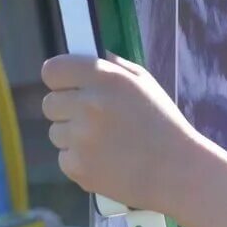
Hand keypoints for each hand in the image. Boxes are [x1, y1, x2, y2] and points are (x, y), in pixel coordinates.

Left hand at [41, 53, 203, 217]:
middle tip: (92, 117)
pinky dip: (80, 159)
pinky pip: (64, 158)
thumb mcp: (144, 83)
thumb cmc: (162, 123)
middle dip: (66, 109)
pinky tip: (106, 160)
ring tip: (106, 141)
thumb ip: (112, 67)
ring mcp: (81, 138)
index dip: (60, 78)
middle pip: (49, 103)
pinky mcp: (78, 167)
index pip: (52, 70)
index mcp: (105, 78)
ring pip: (55, 132)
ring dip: (73, 136)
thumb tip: (85, 56)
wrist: (177, 170)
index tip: (68, 85)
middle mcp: (89, 105)